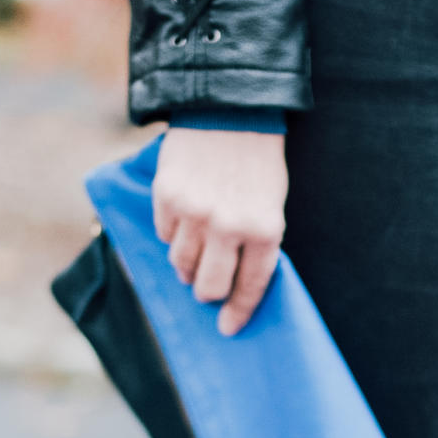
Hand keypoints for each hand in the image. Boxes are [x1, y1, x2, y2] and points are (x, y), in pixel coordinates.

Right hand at [152, 126, 288, 335]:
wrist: (230, 110)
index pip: (249, 286)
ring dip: (187, 263)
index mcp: (264, 230)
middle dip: (208, 291)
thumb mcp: (272, 203)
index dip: (237, 312)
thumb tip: (233, 285)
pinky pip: (164, 235)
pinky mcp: (168, 198)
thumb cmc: (257, 161)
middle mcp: (228, 227)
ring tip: (197, 246)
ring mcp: (195, 213)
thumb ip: (257, 243)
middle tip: (209, 285)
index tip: (227, 327)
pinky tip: (184, 216)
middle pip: (208, 286)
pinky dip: (173, 233)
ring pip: (181, 265)